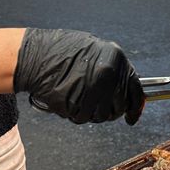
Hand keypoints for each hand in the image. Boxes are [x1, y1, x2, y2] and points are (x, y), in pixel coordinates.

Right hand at [13, 29, 144, 124]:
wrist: (35, 55)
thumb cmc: (62, 51)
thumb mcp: (96, 51)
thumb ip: (112, 69)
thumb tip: (123, 89)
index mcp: (116, 60)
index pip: (135, 91)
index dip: (135, 108)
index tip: (132, 117)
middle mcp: (108, 76)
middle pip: (118, 107)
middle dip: (109, 111)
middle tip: (96, 106)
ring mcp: (93, 91)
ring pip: (101, 116)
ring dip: (91, 113)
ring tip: (79, 99)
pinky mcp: (77, 103)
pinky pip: (83, 118)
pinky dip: (76, 114)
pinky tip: (69, 102)